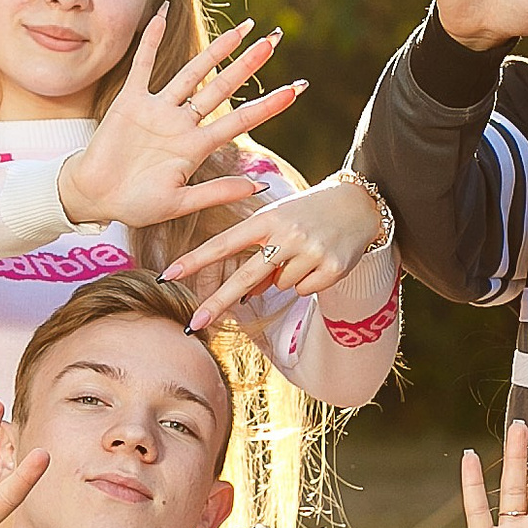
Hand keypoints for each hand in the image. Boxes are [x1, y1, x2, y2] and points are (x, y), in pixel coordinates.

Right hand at [55, 11, 303, 233]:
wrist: (94, 196)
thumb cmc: (135, 204)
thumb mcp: (178, 204)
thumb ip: (215, 193)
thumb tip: (257, 187)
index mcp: (196, 147)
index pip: (241, 120)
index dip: (269, 105)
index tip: (297, 89)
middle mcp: (181, 123)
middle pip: (222, 87)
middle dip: (248, 64)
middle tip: (274, 40)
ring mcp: (157, 109)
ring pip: (191, 72)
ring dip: (215, 50)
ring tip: (241, 28)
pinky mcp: (130, 101)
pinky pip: (143, 65)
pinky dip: (151, 40)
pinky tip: (163, 15)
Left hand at [162, 174, 390, 331]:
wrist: (359, 204)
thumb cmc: (308, 214)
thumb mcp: (278, 223)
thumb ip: (258, 252)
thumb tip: (245, 294)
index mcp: (267, 219)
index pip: (224, 243)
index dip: (195, 260)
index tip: (169, 275)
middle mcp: (286, 235)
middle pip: (245, 276)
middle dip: (217, 302)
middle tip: (193, 323)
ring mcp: (310, 251)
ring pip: (281, 285)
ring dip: (286, 277)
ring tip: (303, 254)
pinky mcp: (332, 267)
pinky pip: (305, 290)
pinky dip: (308, 282)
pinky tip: (319, 262)